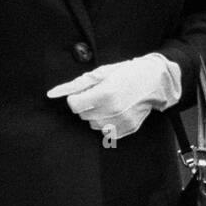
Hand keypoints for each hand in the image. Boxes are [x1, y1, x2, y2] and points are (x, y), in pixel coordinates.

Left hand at [48, 53, 179, 139]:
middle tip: (101, 94)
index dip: (77, 98)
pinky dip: (108, 123)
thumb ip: (75, 85)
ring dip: (97, 115)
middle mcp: (112, 111)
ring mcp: (121, 122)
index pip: (74, 105)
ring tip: (110, 102)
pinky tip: (117, 111)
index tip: (87, 92)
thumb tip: (51, 94)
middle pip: (83, 115)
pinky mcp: (127, 129)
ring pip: (93, 124)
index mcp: (105, 94)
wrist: (154, 80)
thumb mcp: (101, 73)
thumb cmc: (127, 72)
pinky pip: (106, 132)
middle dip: (88, 105)